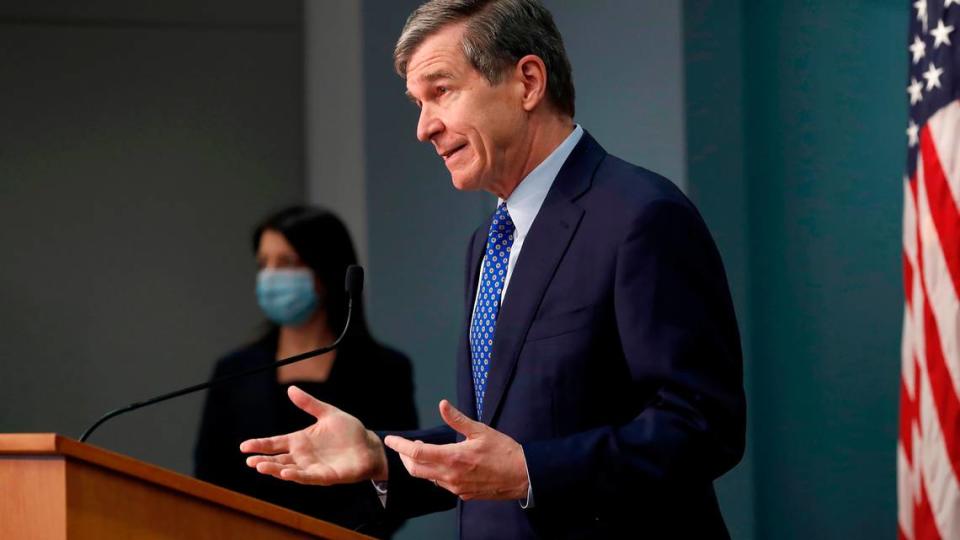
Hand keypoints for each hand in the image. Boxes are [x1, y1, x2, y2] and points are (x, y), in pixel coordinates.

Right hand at [239, 385, 387, 484]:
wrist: (369, 446)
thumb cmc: (349, 431)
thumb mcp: (328, 413)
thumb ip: (309, 403)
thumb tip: (291, 389)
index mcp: (300, 440)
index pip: (275, 443)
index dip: (260, 444)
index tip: (243, 446)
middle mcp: (303, 456)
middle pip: (278, 459)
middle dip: (263, 460)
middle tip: (249, 460)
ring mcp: (312, 467)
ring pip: (288, 470)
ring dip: (274, 469)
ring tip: (261, 466)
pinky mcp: (324, 476)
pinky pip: (307, 477)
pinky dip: (296, 475)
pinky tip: (285, 473)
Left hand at [383, 400, 528, 500]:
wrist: (522, 476)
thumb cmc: (504, 451)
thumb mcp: (481, 430)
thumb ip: (457, 419)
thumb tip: (442, 404)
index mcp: (453, 457)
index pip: (416, 453)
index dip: (400, 445)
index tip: (391, 439)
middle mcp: (451, 476)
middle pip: (415, 469)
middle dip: (404, 457)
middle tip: (403, 446)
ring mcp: (456, 487)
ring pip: (428, 478)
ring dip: (420, 465)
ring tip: (423, 452)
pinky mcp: (463, 494)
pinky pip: (442, 484)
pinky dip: (436, 473)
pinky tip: (443, 464)